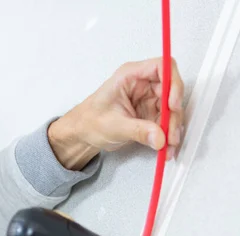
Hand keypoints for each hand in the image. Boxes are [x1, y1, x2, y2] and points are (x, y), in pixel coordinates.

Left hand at [48, 57, 184, 169]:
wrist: (82, 134)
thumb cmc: (89, 120)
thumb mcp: (113, 125)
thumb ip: (138, 130)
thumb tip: (160, 136)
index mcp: (130, 76)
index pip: (161, 67)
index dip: (172, 83)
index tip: (173, 104)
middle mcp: (142, 84)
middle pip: (171, 91)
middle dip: (173, 114)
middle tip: (171, 133)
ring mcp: (148, 99)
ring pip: (172, 109)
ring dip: (173, 128)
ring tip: (167, 146)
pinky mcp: (150, 114)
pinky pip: (166, 122)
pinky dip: (168, 135)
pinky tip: (165, 148)